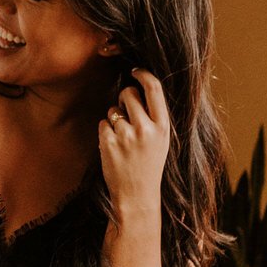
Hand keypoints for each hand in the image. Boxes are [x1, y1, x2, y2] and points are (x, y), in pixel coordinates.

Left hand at [97, 69, 170, 224]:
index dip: (143, 74)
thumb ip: (153, 116)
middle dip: (124, 98)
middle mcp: (146, 128)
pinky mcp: (109, 143)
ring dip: (114, 119)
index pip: (154, 88)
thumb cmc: (149, 164)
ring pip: (113, 109)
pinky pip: (103, 123)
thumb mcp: (161, 140)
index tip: (135, 71)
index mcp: (162, 126)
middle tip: (127, 114)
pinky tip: (115, 147)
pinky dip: (106, 132)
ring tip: (124, 139)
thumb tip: (139, 86)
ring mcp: (126, 135)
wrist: (137, 195)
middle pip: (128, 94)